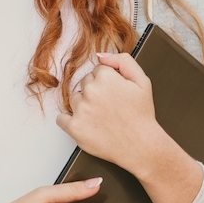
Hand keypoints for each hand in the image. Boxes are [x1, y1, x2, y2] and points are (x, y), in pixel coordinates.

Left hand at [56, 52, 160, 173]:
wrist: (141, 146)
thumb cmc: (141, 115)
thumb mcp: (142, 81)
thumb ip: (123, 61)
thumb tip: (100, 56)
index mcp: (106, 77)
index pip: (98, 71)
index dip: (109, 82)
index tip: (116, 93)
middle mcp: (90, 91)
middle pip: (85, 83)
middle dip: (95, 92)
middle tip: (110, 106)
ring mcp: (80, 110)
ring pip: (74, 99)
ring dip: (84, 105)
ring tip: (101, 117)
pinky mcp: (74, 128)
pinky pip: (61, 119)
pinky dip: (69, 121)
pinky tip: (84, 123)